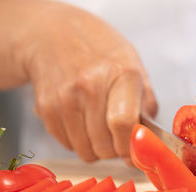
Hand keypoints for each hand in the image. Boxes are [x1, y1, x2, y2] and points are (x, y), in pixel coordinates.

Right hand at [17, 2, 156, 162]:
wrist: (52, 33)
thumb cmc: (99, 51)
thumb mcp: (134, 65)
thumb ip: (146, 103)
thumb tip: (150, 139)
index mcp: (121, 74)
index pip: (124, 124)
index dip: (131, 148)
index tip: (136, 154)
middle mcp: (91, 86)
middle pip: (105, 146)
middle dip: (116, 150)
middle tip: (117, 136)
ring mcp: (64, 98)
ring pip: (86, 151)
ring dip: (96, 147)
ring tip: (98, 125)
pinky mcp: (45, 109)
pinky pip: (67, 145)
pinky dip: (78, 140)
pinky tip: (80, 119)